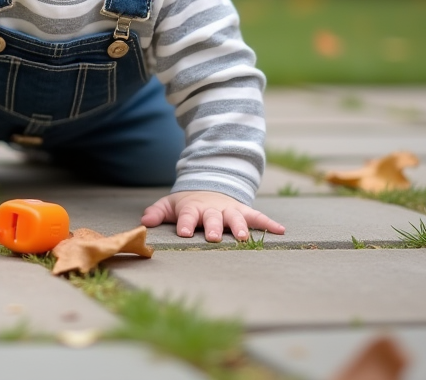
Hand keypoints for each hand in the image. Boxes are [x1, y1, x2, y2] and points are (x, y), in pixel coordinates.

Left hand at [141, 190, 285, 242]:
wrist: (209, 186)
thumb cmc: (187, 203)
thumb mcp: (170, 204)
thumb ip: (157, 212)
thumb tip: (144, 221)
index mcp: (193, 207)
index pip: (188, 214)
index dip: (185, 223)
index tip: (183, 232)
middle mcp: (213, 209)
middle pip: (213, 217)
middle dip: (214, 227)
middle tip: (213, 237)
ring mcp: (230, 210)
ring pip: (236, 217)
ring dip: (240, 227)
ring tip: (243, 238)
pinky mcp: (244, 212)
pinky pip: (258, 216)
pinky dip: (269, 223)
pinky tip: (281, 231)